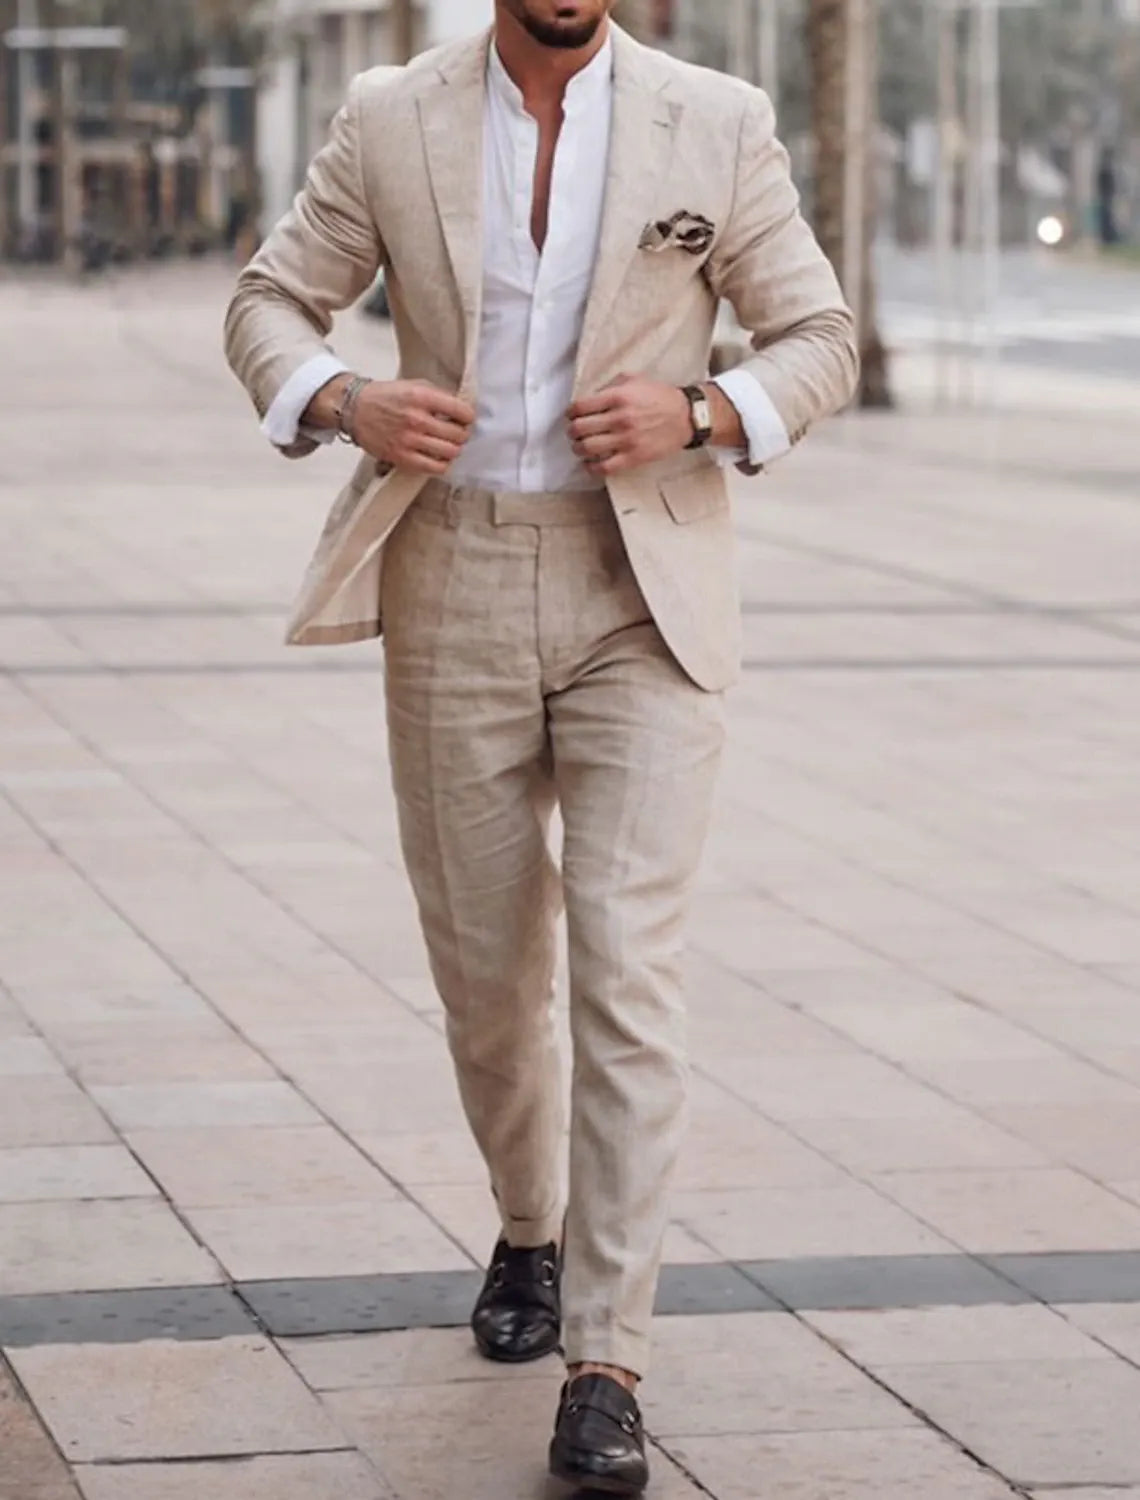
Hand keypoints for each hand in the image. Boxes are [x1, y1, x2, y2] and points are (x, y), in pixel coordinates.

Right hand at [310, 378, 475, 474]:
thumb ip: (438, 396)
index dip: (468, 417)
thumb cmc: (386, 397)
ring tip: (448, 445)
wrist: (355, 409)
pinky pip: (435, 468)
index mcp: (422, 397)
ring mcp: (409, 440)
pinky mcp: (402, 458)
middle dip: (462, 434)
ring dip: (454, 450)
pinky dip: (443, 464)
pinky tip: (439, 457)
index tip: (465, 419)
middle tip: (457, 433)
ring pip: (450, 453)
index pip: (462, 411)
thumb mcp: (414, 385)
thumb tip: (462, 410)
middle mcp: (417, 419)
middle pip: (459, 435)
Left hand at [567, 374, 692, 475]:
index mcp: (618, 397)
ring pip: (587, 449)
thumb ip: (610, 386)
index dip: (571, 412)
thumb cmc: (659, 397)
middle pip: (579, 429)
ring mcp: (626, 440)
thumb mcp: (634, 380)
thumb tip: (588, 399)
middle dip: (572, 431)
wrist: (685, 417)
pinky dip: (591, 467)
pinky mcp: (633, 458)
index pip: (580, 407)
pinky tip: (590, 464)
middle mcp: (619, 418)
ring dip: (578, 448)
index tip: (571, 415)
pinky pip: (604, 468)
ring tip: (580, 447)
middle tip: (575, 432)